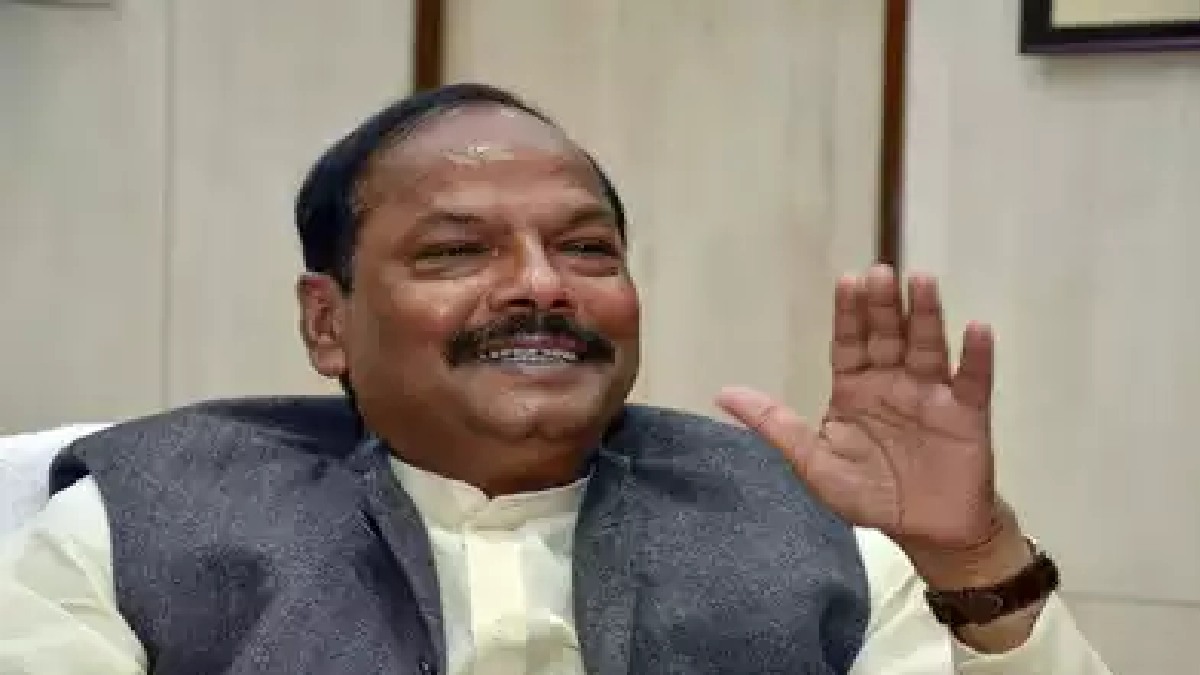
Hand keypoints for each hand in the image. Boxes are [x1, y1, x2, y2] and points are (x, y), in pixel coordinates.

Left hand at [717, 265, 1005, 556]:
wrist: (927, 532)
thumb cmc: (869, 494)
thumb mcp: (814, 463)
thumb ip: (775, 425)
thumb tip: (723, 394)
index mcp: (855, 389)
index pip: (849, 343)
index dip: (848, 315)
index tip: (848, 282)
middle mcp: (893, 381)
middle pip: (887, 336)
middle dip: (882, 306)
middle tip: (880, 274)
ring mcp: (931, 393)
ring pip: (928, 346)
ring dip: (926, 315)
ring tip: (922, 282)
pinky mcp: (966, 413)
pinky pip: (973, 380)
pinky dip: (976, 356)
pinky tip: (976, 329)